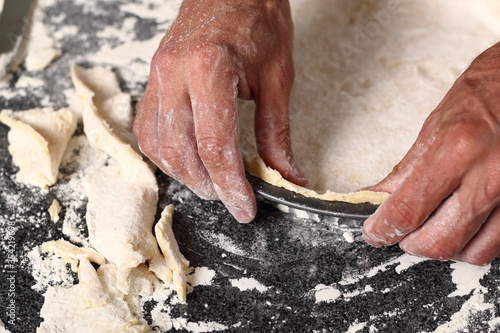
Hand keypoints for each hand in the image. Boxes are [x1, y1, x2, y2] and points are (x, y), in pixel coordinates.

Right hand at [134, 0, 305, 221]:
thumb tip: (287, 175)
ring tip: (212, 183)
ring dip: (185, 174)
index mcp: (209, 69)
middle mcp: (174, 74)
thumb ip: (276, 133)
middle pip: (182, 152)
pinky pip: (147, 128)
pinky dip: (165, 154)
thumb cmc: (258, 19)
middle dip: (209, 185)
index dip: (231, 185)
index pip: (214, 146)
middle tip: (233, 199)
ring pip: (158, 145)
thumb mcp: (278, 78)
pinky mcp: (153, 79)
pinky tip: (186, 160)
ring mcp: (158, 76)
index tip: (245, 208)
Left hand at [363, 43, 499, 265]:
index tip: (374, 232)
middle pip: (440, 242)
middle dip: (411, 244)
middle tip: (400, 232)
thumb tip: (375, 198)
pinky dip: (473, 242)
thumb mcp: (436, 126)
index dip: (384, 228)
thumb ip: (405, 170)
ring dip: (444, 247)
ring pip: (473, 252)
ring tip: (432, 226)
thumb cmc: (485, 95)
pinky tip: (461, 224)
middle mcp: (491, 175)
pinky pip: (497, 245)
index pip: (408, 209)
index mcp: (458, 149)